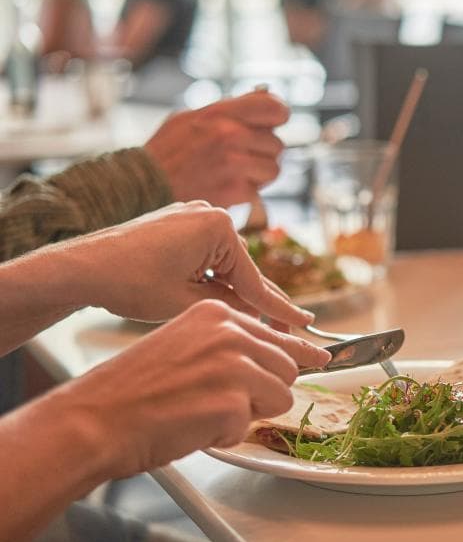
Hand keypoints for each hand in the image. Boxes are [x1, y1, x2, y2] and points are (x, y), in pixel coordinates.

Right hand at [51, 299, 329, 478]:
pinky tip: (192, 426)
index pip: (278, 334)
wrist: (94, 419)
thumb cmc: (132, 392)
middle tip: (223, 403)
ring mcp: (234, 364)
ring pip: (281, 397)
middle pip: (288, 367)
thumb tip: (278, 360)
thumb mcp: (185, 347)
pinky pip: (251, 426)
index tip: (323, 356)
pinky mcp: (233, 400)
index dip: (299, 352)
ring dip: (249, 414)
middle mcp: (230, 331)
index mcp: (216, 313)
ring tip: (203, 412)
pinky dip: (225, 434)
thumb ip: (228, 347)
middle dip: (266, 392)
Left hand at [68, 201, 311, 325]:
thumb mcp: (187, 303)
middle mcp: (209, 214)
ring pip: (223, 265)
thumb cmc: (128, 283)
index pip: (254, 280)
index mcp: (218, 228)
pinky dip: (211, 279)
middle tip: (291, 327)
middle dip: (261, 301)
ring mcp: (191, 216)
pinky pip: (205, 256)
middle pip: (242, 269)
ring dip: (231, 292)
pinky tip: (217, 300)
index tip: (306, 322)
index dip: (281, 309)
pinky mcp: (175, 224)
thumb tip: (253, 311)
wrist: (79, 267)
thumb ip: (229, 307)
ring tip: (248, 321)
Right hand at [144, 90, 289, 207]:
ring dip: (260, 173)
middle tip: (244, 155)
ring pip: (274, 169)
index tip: (276, 121)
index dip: (279, 114)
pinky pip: (259, 190)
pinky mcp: (235, 191)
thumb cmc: (167, 151)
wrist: (143, 186)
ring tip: (238, 172)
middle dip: (264, 151)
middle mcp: (230, 135)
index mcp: (220, 113)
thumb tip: (263, 99)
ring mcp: (234, 165)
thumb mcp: (190, 117)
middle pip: (276, 143)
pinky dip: (247, 191)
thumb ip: (227, 110)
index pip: (273, 107)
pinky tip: (227, 187)